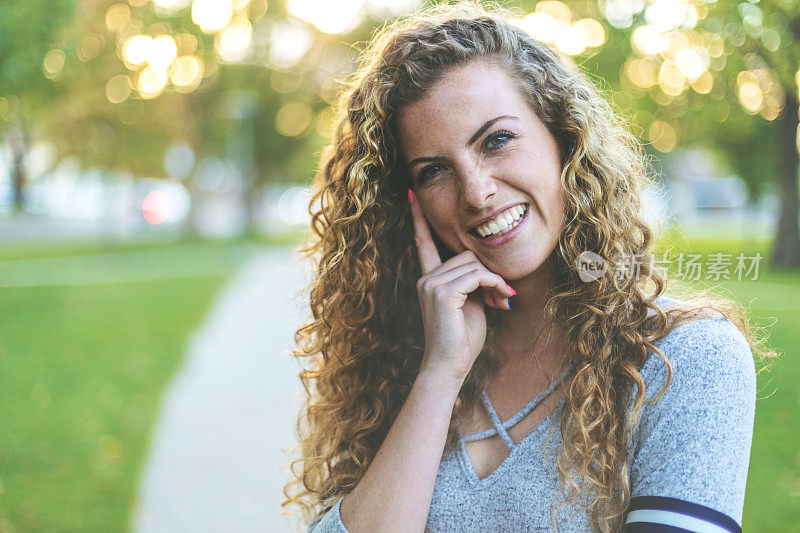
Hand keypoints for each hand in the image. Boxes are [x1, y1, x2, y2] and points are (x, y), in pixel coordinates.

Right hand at [408, 188, 515, 384]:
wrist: (449, 365)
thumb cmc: (461, 339)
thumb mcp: (469, 305)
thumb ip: (471, 283)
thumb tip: (487, 271)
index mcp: (429, 279)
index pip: (423, 242)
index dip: (419, 219)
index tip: (413, 194)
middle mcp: (426, 278)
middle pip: (465, 254)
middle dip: (489, 273)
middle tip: (503, 296)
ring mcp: (431, 284)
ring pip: (473, 264)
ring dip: (495, 281)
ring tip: (502, 301)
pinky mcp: (442, 292)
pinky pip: (477, 275)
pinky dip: (494, 285)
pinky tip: (501, 301)